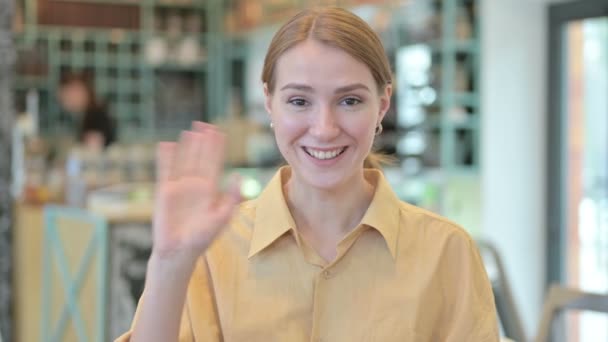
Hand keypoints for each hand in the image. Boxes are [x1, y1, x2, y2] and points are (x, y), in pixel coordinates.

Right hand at [152, 122, 240, 262]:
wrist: (179, 251)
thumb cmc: (202, 238)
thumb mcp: (221, 218)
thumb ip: (231, 198)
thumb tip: (238, 177)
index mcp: (210, 191)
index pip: (214, 163)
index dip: (217, 148)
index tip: (219, 132)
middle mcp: (195, 186)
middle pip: (200, 158)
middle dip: (203, 142)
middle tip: (205, 124)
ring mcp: (180, 187)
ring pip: (184, 161)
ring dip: (187, 147)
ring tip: (191, 130)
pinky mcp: (164, 192)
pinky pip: (165, 171)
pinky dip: (166, 158)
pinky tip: (167, 144)